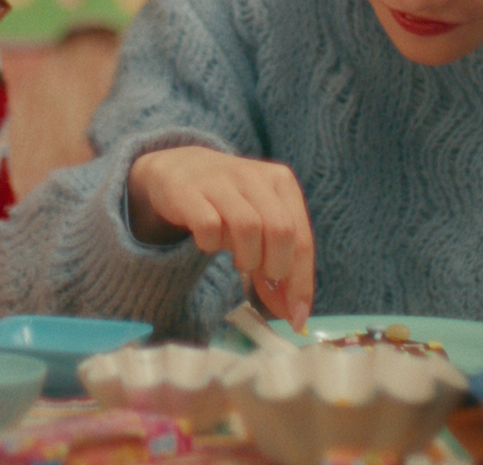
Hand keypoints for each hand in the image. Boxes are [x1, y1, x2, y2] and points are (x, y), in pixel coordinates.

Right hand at [127, 146, 314, 331]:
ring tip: (239, 259)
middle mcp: (254, 176)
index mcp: (282, 182)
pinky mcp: (188, 191)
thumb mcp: (260, 224)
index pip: (302, 237)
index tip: (295, 316)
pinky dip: (211, 243)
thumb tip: (292, 313)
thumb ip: (278, 263)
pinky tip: (210, 242)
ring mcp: (220, 181)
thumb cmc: (229, 203)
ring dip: (246, 257)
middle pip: (280, 231)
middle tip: (262, 278)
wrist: (179, 167)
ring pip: (247, 227)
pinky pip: (208, 225)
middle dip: (275, 268)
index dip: (301, 282)